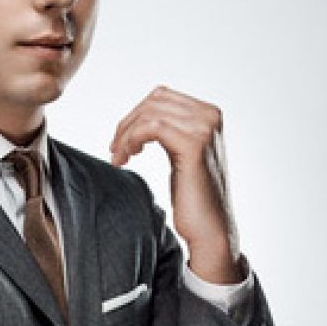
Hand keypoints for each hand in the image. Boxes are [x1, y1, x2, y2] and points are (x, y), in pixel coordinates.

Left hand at [110, 86, 243, 283]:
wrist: (210, 228)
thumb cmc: (193, 196)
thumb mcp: (181, 153)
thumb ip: (171, 130)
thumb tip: (141, 116)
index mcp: (209, 114)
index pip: (161, 97)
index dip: (135, 115)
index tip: (122, 141)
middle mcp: (209, 116)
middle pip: (153, 102)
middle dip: (127, 124)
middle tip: (115, 150)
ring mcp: (203, 128)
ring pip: (149, 113)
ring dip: (126, 134)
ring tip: (120, 157)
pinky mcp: (193, 145)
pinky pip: (151, 127)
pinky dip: (131, 140)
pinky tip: (126, 159)